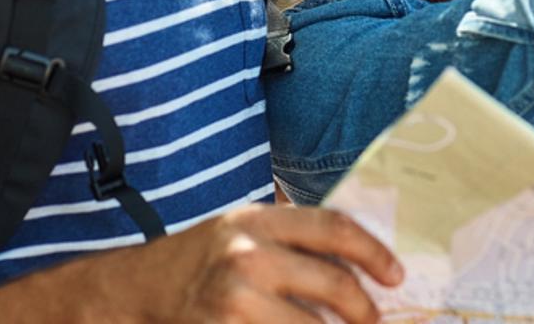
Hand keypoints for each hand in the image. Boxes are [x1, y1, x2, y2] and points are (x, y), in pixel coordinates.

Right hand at [107, 204, 401, 322]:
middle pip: (335, 284)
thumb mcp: (243, 233)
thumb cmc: (202, 261)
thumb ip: (293, 242)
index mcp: (258, 220)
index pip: (334, 227)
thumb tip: (361, 267)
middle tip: (372, 321)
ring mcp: (235, 299)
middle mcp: (248, 255)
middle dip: (363, 310)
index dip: (374, 252)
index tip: (395, 276)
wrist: (137, 291)